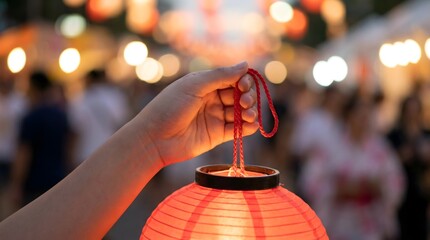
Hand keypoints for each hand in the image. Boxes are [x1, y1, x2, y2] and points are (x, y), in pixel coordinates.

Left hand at [136, 62, 258, 165]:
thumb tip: (246, 64)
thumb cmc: (169, 107)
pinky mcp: (217, 135)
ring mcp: (215, 117)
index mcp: (206, 84)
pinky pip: (238, 130)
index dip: (243, 81)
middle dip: (247, 96)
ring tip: (247, 114)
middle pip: (240, 95)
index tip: (243, 86)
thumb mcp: (194, 86)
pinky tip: (251, 125)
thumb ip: (221, 75)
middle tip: (244, 102)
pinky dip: (248, 127)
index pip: (233, 79)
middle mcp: (213, 99)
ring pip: (242, 112)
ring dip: (250, 111)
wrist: (154, 139)